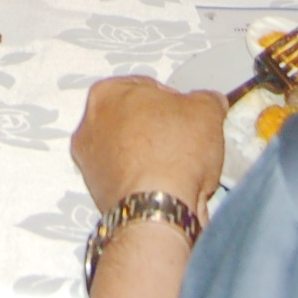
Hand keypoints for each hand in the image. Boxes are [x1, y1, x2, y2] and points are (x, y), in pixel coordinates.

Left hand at [73, 74, 226, 215]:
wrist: (158, 210)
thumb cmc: (172, 153)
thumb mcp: (206, 110)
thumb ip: (205, 99)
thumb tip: (209, 104)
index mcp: (107, 93)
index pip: (146, 88)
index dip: (174, 101)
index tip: (188, 113)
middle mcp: (89, 127)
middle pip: (134, 121)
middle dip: (159, 130)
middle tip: (187, 140)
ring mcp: (90, 164)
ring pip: (131, 153)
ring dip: (153, 158)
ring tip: (181, 168)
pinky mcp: (99, 196)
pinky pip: (131, 180)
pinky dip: (147, 183)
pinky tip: (169, 188)